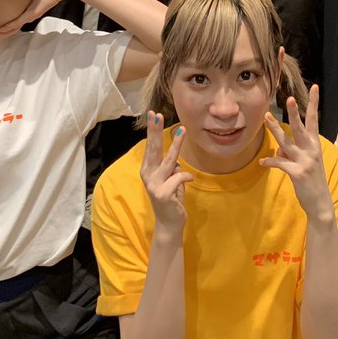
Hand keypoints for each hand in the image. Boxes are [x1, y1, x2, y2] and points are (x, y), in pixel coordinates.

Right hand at [141, 111, 192, 235]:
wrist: (169, 224)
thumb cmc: (171, 198)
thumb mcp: (169, 180)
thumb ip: (170, 168)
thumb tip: (176, 160)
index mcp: (148, 170)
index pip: (150, 146)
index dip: (152, 130)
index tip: (153, 114)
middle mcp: (148, 175)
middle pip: (153, 149)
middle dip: (155, 130)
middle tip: (157, 114)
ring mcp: (154, 184)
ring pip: (169, 160)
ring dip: (177, 144)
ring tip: (183, 130)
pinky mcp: (163, 193)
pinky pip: (180, 177)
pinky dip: (187, 177)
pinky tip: (189, 181)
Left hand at [261, 84, 333, 218]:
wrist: (320, 202)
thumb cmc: (312, 179)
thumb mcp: (305, 162)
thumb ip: (292, 151)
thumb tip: (279, 148)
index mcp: (314, 145)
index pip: (314, 120)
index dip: (313, 103)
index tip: (315, 87)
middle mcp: (311, 150)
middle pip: (300, 127)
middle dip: (294, 113)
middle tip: (289, 98)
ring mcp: (305, 161)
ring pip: (286, 142)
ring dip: (275, 130)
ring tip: (266, 118)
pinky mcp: (297, 173)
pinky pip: (280, 163)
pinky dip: (270, 162)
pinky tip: (262, 162)